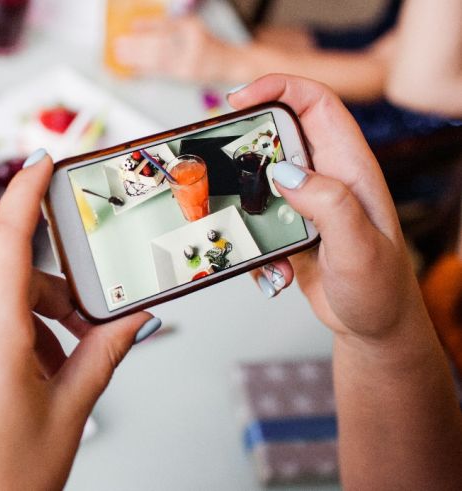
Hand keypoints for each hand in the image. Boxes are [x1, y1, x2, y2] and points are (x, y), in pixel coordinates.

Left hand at [0, 151, 160, 489]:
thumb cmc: (4, 485)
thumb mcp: (69, 414)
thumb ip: (103, 354)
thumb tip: (134, 319)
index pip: (6, 243)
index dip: (24, 196)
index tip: (39, 166)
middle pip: (8, 285)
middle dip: (51, 303)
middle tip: (84, 338)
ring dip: (24, 331)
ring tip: (47, 382)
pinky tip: (14, 391)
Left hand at [113, 15, 241, 82]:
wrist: (227, 63)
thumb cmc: (205, 43)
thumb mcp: (187, 26)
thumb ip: (164, 24)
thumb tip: (136, 26)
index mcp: (192, 28)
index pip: (166, 27)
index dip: (146, 28)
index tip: (130, 29)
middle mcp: (192, 46)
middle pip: (160, 45)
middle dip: (137, 45)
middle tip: (119, 45)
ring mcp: (189, 62)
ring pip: (158, 60)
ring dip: (137, 58)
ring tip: (121, 55)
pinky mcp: (185, 76)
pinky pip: (161, 72)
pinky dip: (145, 69)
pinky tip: (133, 68)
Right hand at [231, 75, 428, 340]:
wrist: (374, 328)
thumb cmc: (381, 290)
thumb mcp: (359, 248)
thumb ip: (328, 205)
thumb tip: (287, 173)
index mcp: (350, 168)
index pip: (316, 104)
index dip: (279, 88)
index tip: (241, 98)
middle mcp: (327, 178)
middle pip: (277, 135)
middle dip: (244, 146)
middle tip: (220, 162)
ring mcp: (305, 202)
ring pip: (258, 179)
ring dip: (243, 206)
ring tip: (245, 230)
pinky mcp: (288, 226)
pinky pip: (254, 219)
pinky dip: (250, 242)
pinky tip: (272, 269)